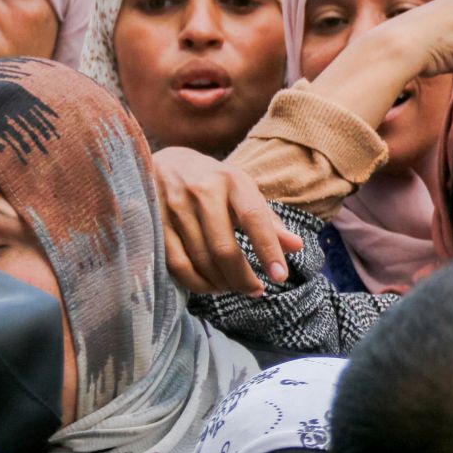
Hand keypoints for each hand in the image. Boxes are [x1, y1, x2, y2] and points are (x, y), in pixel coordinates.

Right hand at [153, 147, 301, 295]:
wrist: (165, 162)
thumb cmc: (215, 183)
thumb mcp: (244, 193)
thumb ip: (269, 221)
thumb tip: (298, 246)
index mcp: (232, 180)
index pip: (254, 218)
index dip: (268, 250)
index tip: (280, 276)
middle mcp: (203, 191)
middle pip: (224, 248)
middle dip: (242, 277)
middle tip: (255, 290)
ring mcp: (175, 206)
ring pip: (201, 259)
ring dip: (221, 282)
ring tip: (233, 287)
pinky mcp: (155, 221)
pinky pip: (176, 262)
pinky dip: (195, 282)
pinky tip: (209, 286)